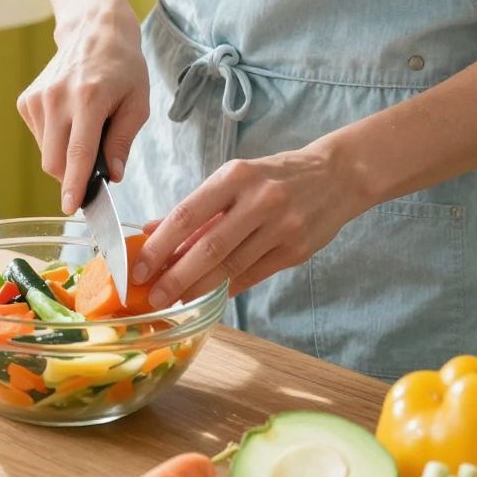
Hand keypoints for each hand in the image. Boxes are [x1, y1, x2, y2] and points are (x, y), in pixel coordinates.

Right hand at [18, 2, 149, 213]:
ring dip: (66, 155)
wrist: (94, 29)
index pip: (77, 154)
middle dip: (72, 176)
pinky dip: (56, 140)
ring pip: (46, 153)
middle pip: (54, 162)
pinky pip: (40, 138)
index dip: (74, 185)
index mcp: (88, 99)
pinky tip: (71, 119)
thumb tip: (113, 176)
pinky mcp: (27, 100)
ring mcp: (37, 99)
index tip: (71, 207)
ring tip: (86, 127)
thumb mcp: (137, 103)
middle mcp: (56, 98)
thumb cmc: (122, 66)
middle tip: (96, 166)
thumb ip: (122, 141)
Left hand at [131, 140, 366, 306]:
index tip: (139, 268)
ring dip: (198, 288)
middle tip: (153, 297)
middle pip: (209, 247)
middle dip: (176, 277)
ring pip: (231, 267)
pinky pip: (253, 276)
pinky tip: (208, 296)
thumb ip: (197, 207)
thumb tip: (152, 231)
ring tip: (175, 300)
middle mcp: (260, 200)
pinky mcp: (296, 251)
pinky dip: (227, 288)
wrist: (337, 176)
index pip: (188, 214)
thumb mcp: (236, 178)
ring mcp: (281, 227)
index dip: (159, 245)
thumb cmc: (277, 176)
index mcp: (236, 176)